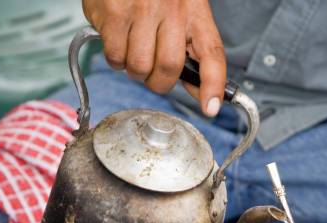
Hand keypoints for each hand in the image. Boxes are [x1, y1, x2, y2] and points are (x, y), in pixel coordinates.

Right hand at [83, 0, 225, 115]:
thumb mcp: (183, 11)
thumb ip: (191, 51)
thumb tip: (199, 92)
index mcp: (195, 11)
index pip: (212, 53)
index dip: (213, 85)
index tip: (211, 108)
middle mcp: (172, 9)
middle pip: (169, 68)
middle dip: (159, 82)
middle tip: (152, 74)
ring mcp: (141, 10)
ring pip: (139, 67)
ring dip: (135, 71)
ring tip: (134, 51)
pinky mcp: (113, 13)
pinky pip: (115, 57)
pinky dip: (116, 59)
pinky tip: (118, 40)